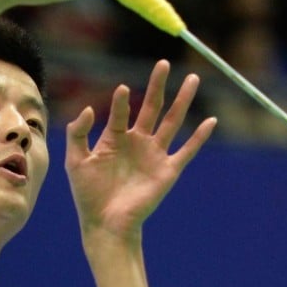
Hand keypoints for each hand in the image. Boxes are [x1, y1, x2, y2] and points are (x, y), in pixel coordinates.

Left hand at [65, 60, 216, 242]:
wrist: (106, 224)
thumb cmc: (88, 195)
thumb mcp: (75, 161)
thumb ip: (78, 133)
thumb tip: (91, 108)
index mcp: (115, 138)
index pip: (121, 112)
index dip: (122, 101)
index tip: (122, 90)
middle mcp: (137, 142)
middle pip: (152, 107)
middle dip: (158, 85)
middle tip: (163, 63)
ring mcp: (154, 155)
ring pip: (172, 122)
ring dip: (183, 101)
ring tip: (192, 79)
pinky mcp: (168, 171)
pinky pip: (187, 151)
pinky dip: (199, 137)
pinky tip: (211, 121)